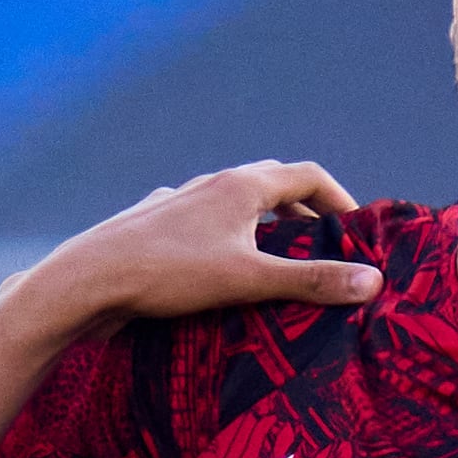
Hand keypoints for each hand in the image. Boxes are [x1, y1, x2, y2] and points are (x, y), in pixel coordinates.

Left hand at [7, 160, 378, 338]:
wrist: (84, 282)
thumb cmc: (167, 275)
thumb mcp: (248, 279)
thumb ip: (310, 281)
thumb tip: (373, 281)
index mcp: (240, 186)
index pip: (307, 176)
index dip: (339, 200)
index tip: (356, 231)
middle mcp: (208, 185)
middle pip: (269, 185)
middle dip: (301, 212)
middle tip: (321, 248)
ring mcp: (175, 203)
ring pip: (230, 205)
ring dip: (259, 226)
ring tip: (273, 262)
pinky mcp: (150, 227)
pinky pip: (196, 224)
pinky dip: (219, 239)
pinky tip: (212, 267)